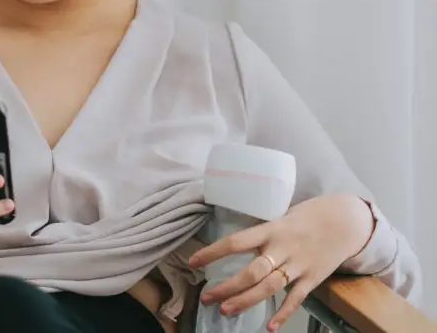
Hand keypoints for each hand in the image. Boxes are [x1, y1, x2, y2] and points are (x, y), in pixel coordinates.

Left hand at [188, 193, 374, 331]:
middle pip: (251, 271)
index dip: (213, 252)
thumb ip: (261, 231)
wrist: (345, 221)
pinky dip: (283, 313)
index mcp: (271, 228)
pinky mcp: (314, 278)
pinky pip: (296, 298)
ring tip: (225, 310)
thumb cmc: (306, 216)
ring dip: (246, 301)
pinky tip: (269, 326)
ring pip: (269, 287)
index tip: (193, 261)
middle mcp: (283, 248)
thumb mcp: (280, 215)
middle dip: (227, 286)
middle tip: (206, 297)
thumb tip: (234, 242)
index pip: (236, 241)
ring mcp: (299, 265)